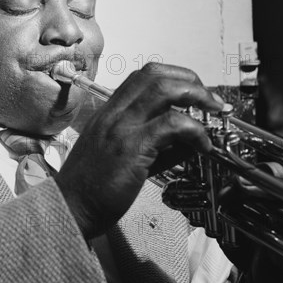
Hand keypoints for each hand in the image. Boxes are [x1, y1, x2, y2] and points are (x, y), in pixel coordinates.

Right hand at [55, 63, 222, 238]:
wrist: (70, 208)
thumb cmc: (92, 187)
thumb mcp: (123, 156)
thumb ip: (156, 144)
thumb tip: (189, 139)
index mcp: (110, 111)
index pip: (144, 76)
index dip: (175, 77)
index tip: (194, 92)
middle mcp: (114, 112)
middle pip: (155, 74)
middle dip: (190, 80)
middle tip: (210, 100)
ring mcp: (120, 127)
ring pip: (163, 89)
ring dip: (197, 95)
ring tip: (212, 114)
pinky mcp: (130, 147)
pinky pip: (170, 124)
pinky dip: (194, 129)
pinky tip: (202, 145)